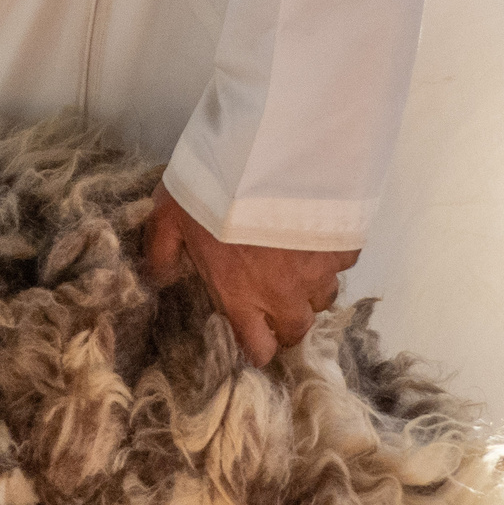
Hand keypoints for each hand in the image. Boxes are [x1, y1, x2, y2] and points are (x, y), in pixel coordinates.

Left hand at [143, 193, 359, 367]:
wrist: (264, 155)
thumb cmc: (211, 189)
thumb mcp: (168, 217)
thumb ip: (163, 252)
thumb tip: (159, 277)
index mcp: (240, 296)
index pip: (259, 349)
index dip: (258, 344)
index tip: (254, 331)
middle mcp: (283, 294)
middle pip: (298, 330)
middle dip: (288, 319)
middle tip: (276, 295)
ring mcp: (318, 271)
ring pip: (324, 297)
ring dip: (312, 286)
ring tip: (297, 262)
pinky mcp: (344, 244)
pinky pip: (343, 260)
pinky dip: (332, 252)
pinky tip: (316, 231)